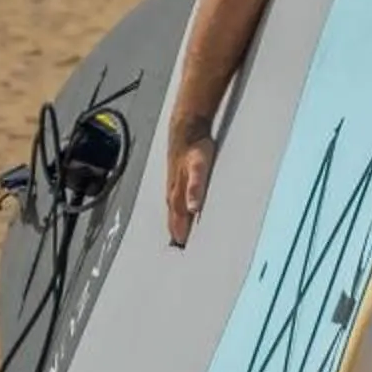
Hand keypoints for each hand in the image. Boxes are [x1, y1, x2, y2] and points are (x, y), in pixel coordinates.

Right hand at [164, 116, 214, 248]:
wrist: (187, 126)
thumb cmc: (195, 147)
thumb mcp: (199, 167)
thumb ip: (196, 187)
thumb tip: (193, 209)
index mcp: (179, 190)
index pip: (179, 216)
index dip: (180, 230)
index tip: (181, 245)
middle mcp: (174, 187)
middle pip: (174, 213)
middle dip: (174, 228)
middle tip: (176, 245)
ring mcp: (174, 180)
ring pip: (173, 204)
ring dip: (173, 218)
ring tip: (174, 231)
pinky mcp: (177, 173)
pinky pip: (175, 194)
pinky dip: (175, 204)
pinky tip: (178, 206)